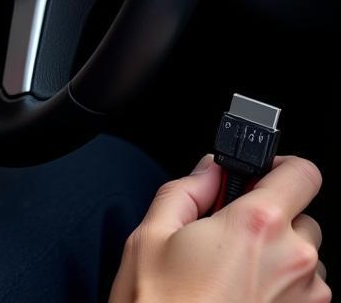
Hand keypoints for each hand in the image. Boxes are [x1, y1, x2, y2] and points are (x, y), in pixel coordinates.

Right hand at [110, 154, 329, 302]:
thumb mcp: (152, 234)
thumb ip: (186, 189)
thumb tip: (208, 171)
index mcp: (256, 225)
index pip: (302, 173)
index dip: (279, 165)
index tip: (257, 172)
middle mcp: (292, 260)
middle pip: (301, 216)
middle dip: (268, 217)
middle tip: (226, 231)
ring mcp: (303, 300)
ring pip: (303, 258)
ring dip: (276, 256)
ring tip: (229, 271)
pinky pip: (301, 293)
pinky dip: (277, 288)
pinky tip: (237, 295)